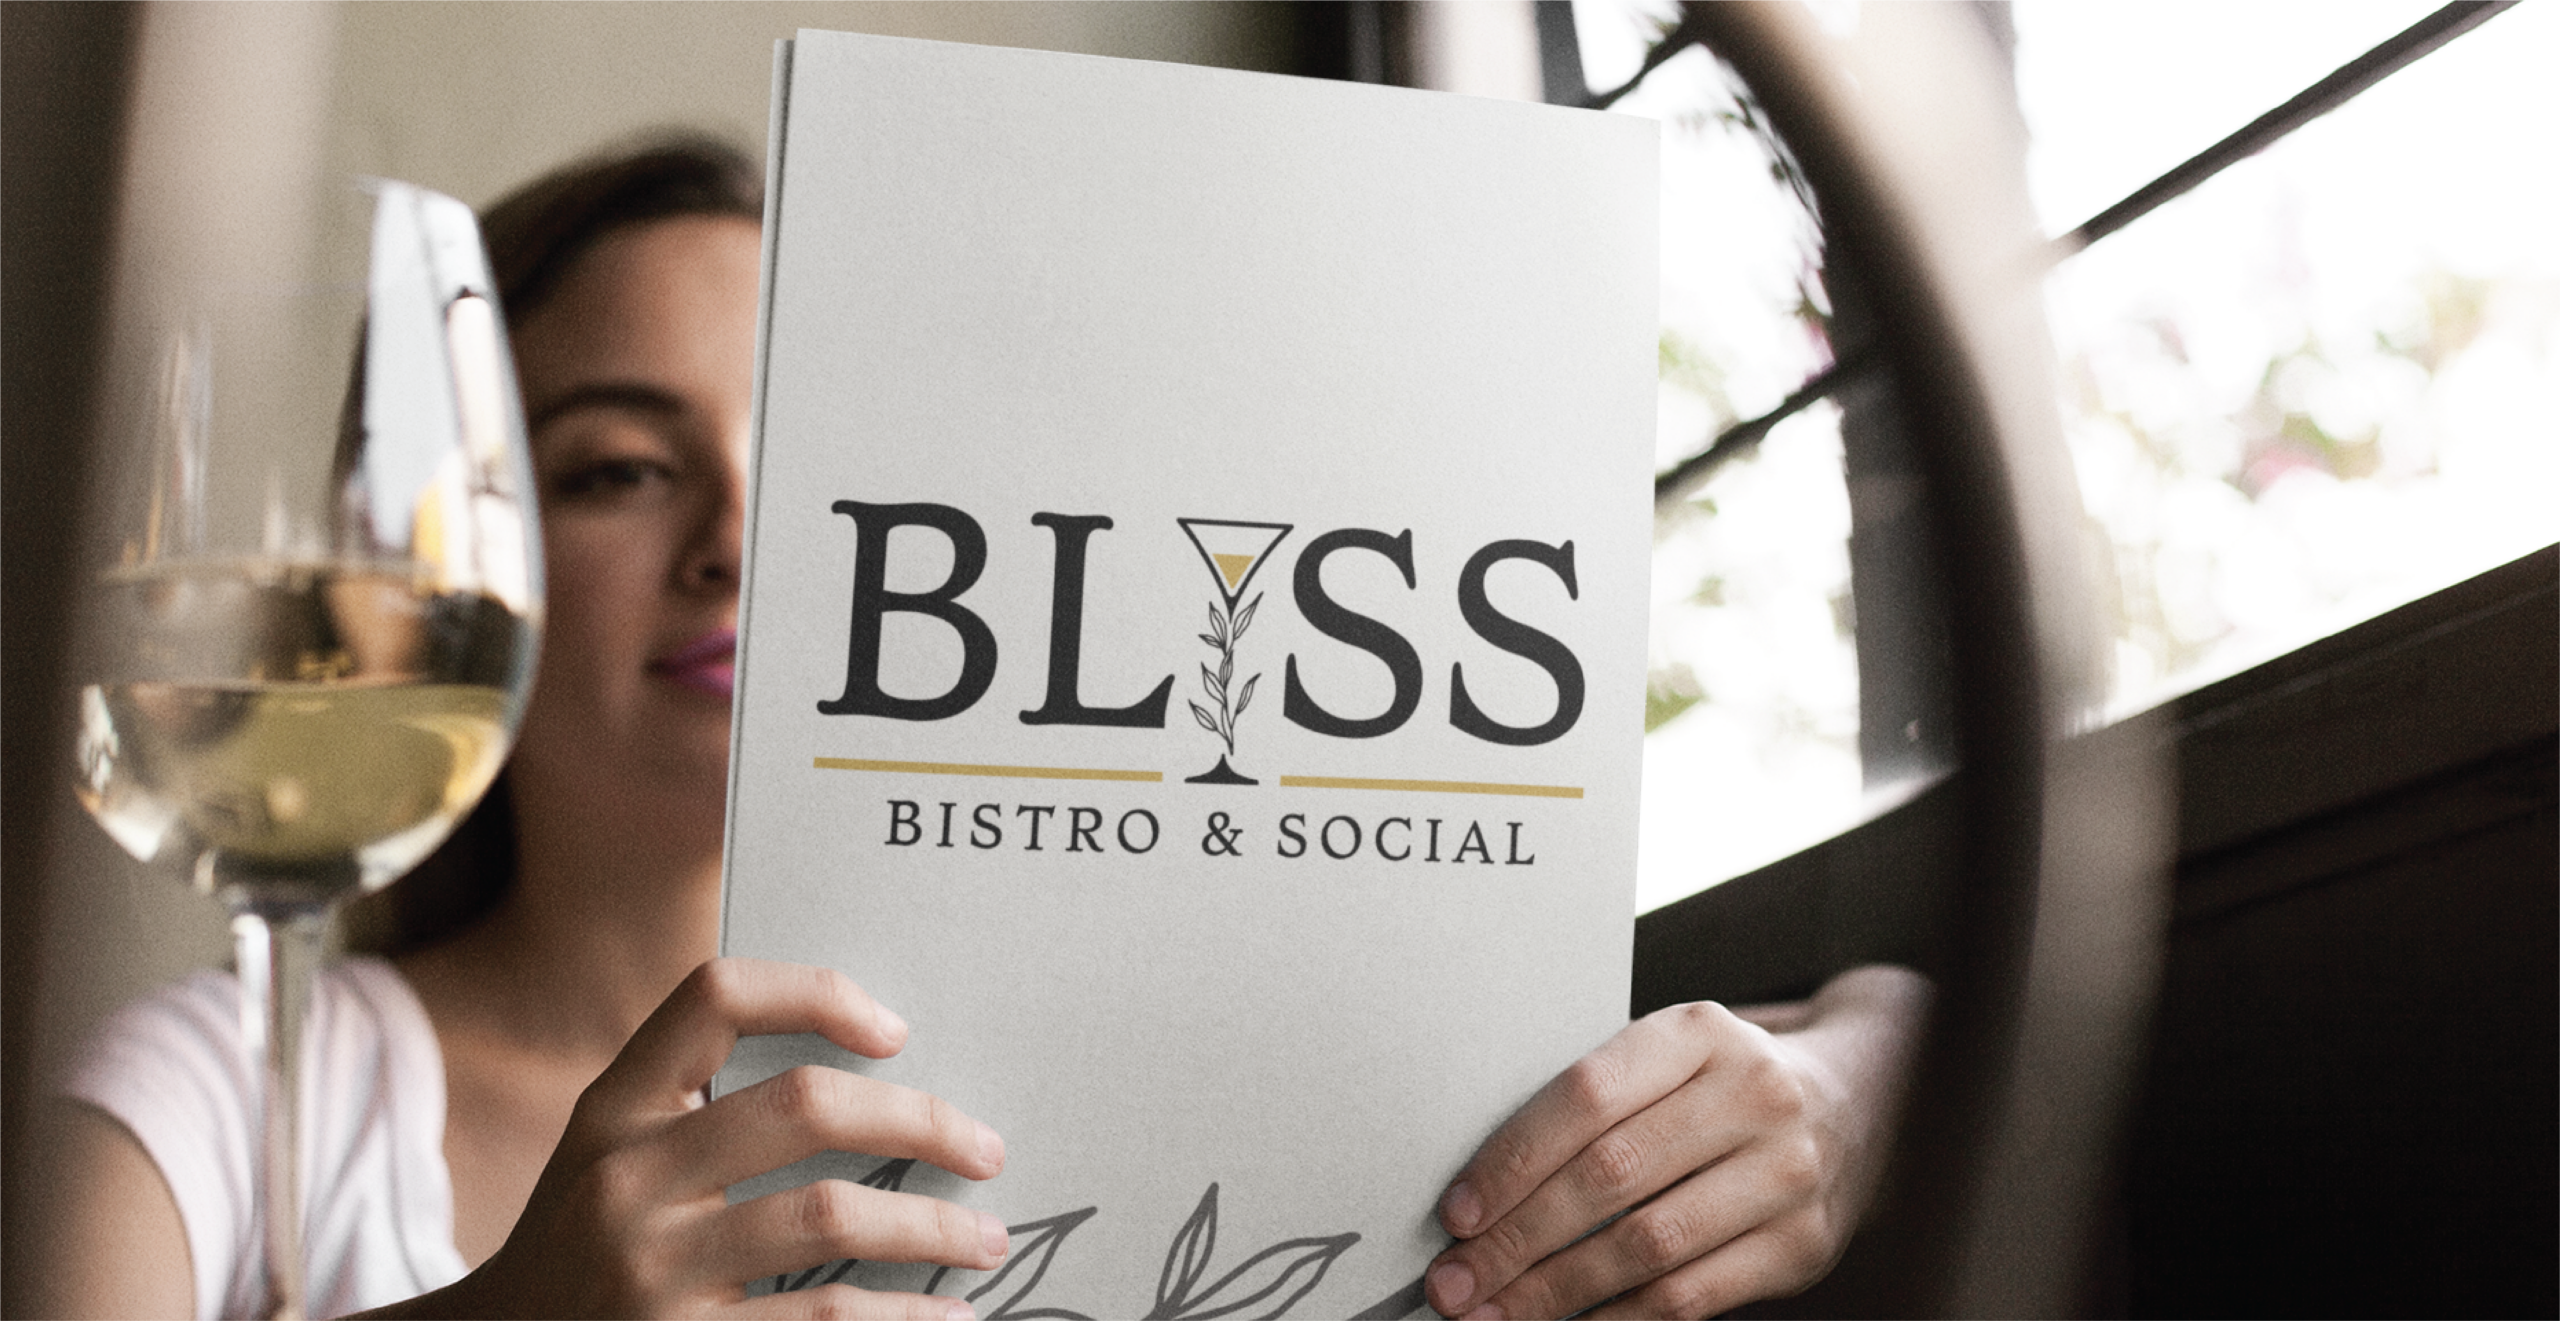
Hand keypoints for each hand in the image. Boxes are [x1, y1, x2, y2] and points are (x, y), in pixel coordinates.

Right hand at [407, 958, 1009, 1320]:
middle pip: (805, 1105)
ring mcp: (648, 1271)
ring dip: (932, 1228)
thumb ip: (706, 1108)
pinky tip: (946, 1316)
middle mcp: (623, 1179)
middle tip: (988, 1148)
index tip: (897, 1030)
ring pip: (828, 1218)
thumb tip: (883, 1074)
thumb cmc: (594, 1244)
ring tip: (984, 1239)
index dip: (816, 992)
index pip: (714, 996)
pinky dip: (903, 1319)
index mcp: (612, 1108)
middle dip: (920, 1121)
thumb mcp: (615, 1158)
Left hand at [1423, 966, 1928, 1320]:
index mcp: (1699, 1032)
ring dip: (1555, 1292)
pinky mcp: (1805, 1245)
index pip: (1586, 1096)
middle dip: (1516, 1241)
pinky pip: (1691, 1297)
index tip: (1457, 1213)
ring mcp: (1788, 1173)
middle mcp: (1752, 1094)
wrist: (1866, 1100)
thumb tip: (1481, 1196)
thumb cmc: (1726, 1083)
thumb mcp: (1672, 1056)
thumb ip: (1595, 1103)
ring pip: (1647, 1247)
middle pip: (1610, 1177)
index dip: (1512, 1160)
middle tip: (1454, 1282)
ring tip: (1494, 1314)